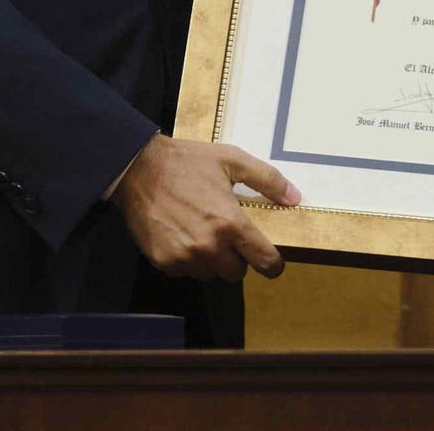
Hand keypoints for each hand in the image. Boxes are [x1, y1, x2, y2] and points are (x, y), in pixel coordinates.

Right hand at [112, 135, 300, 281]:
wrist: (138, 169)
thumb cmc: (187, 163)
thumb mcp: (232, 160)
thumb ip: (267, 180)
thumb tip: (294, 197)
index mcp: (230, 223)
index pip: (264, 261)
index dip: (272, 265)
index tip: (272, 264)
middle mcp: (210, 246)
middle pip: (236, 273)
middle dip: (237, 258)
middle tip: (228, 236)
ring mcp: (185, 257)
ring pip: (210, 274)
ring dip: (212, 261)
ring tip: (203, 233)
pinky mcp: (164, 262)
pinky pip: (186, 272)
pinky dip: (188, 260)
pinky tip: (183, 236)